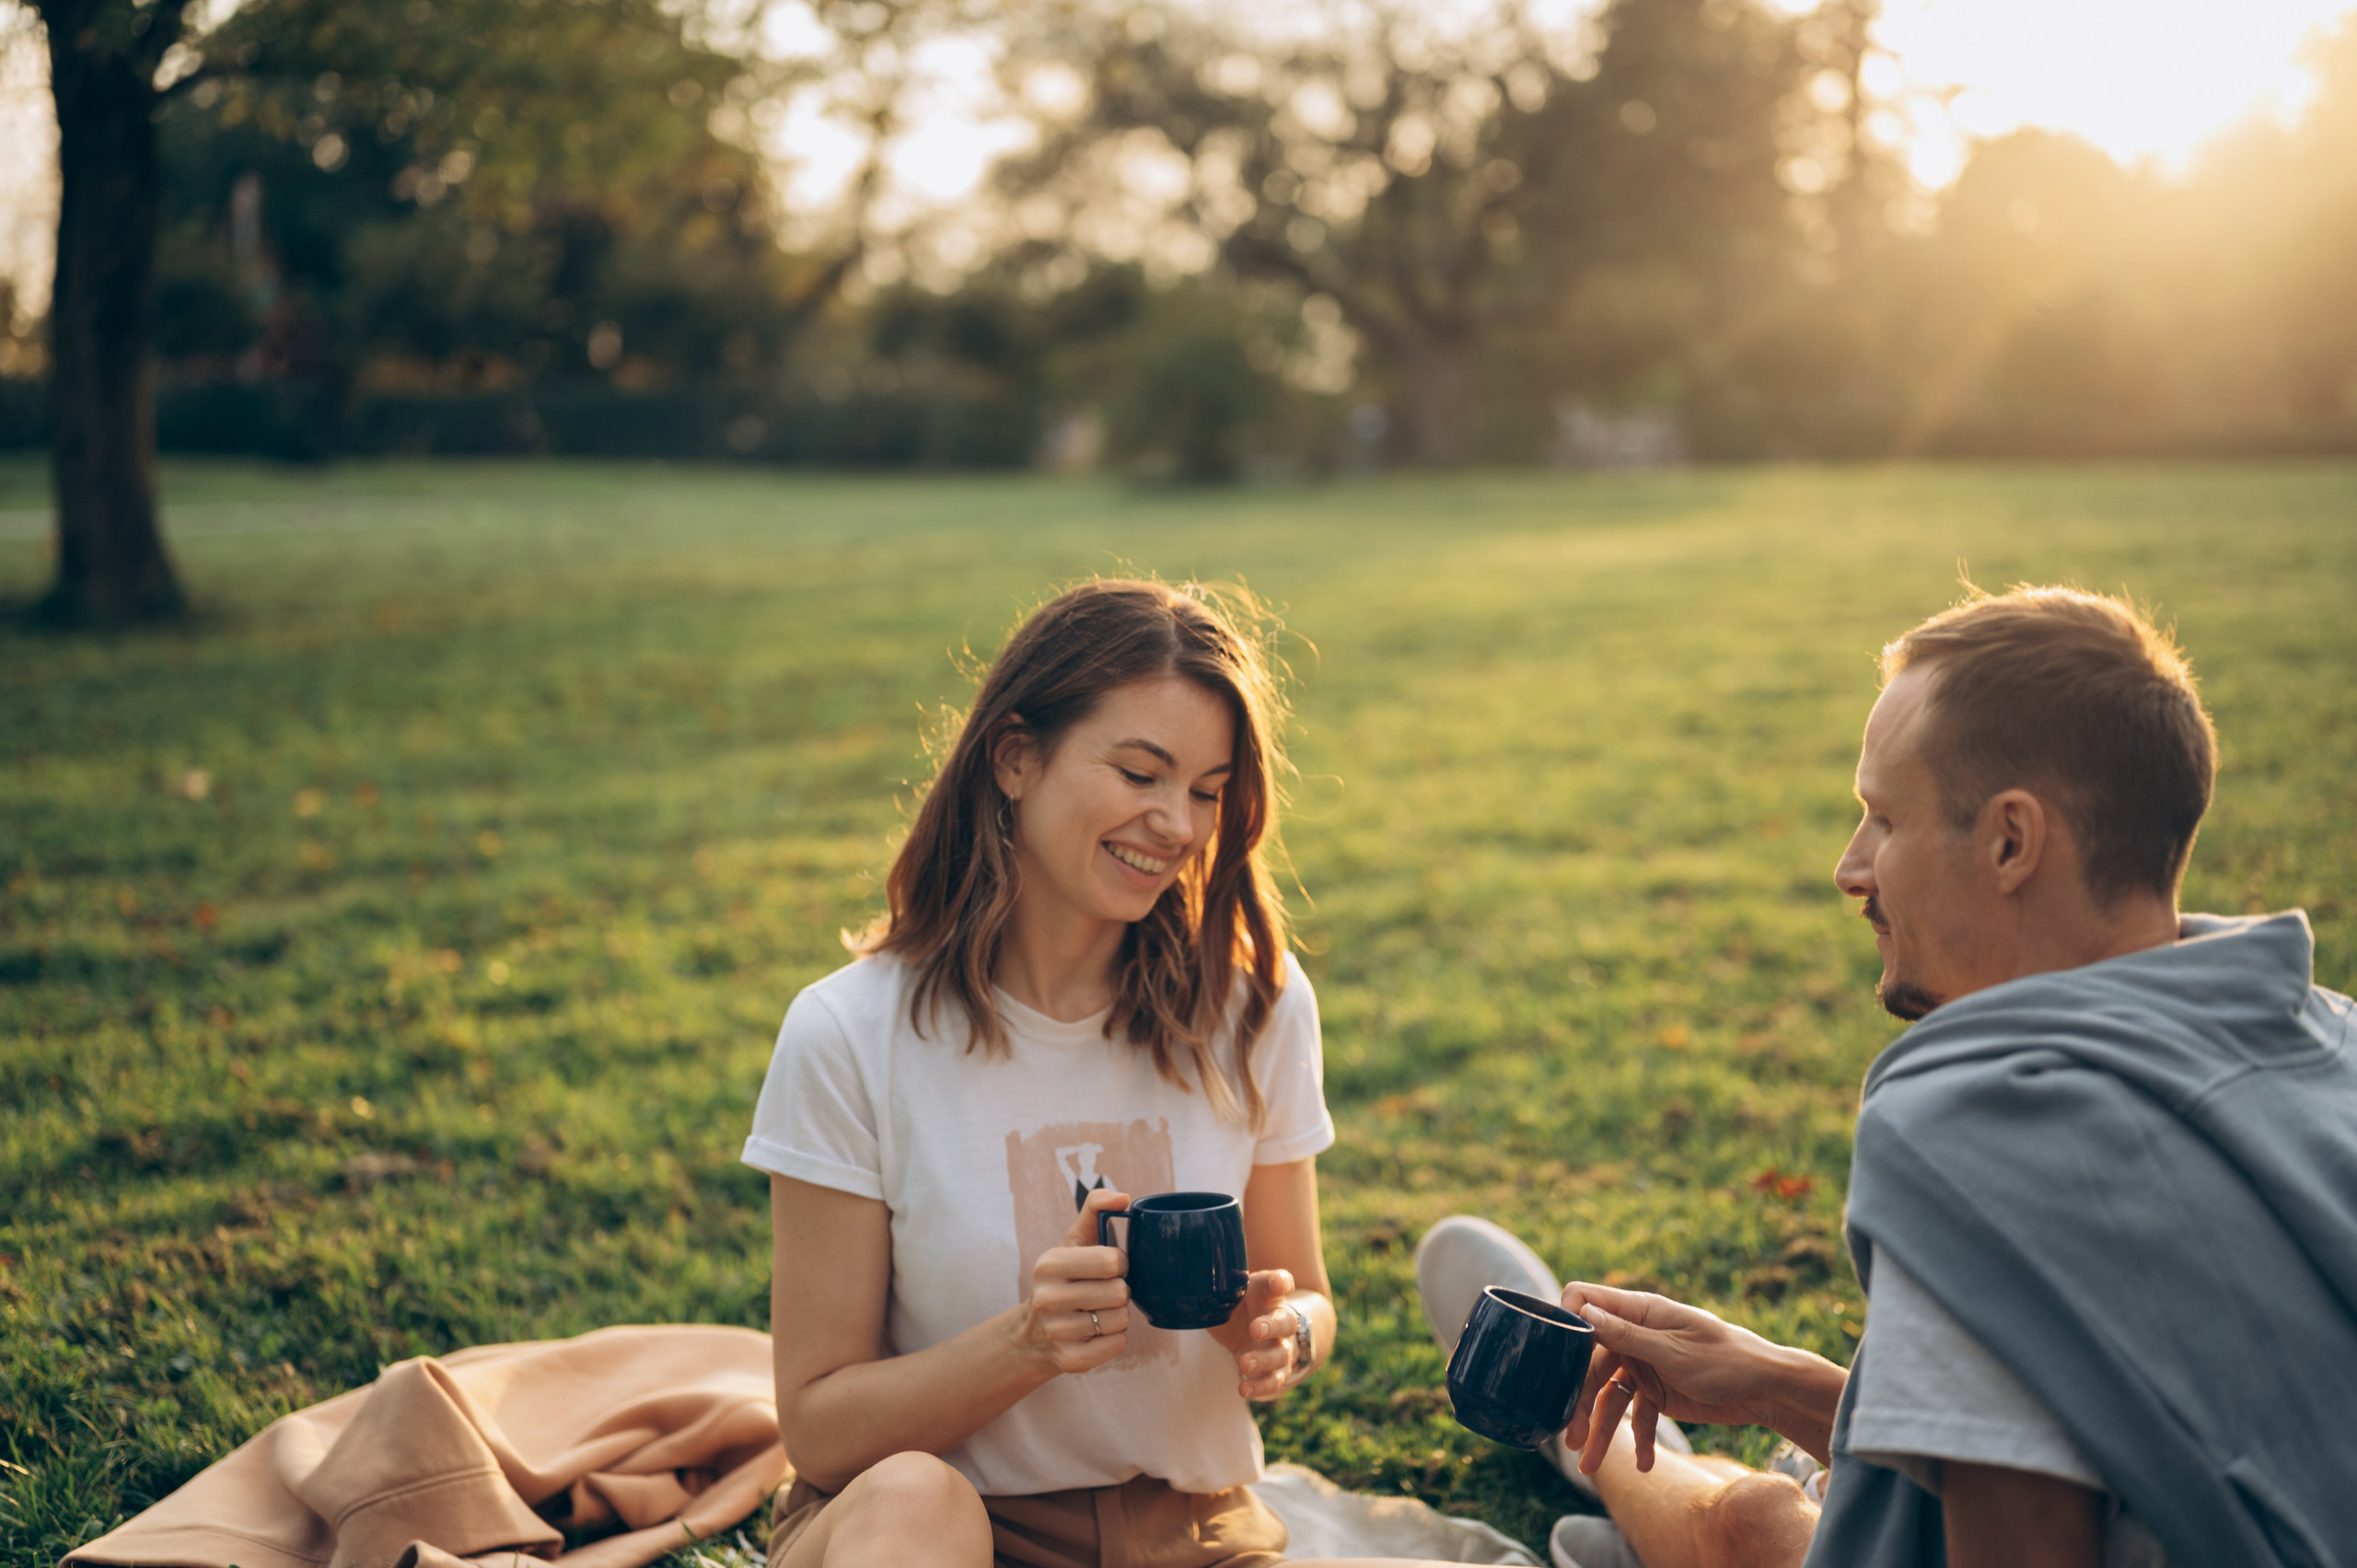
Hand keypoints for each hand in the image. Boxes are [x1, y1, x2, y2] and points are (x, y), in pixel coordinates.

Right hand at [1016, 1188, 1132, 1376]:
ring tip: (1096, 1312)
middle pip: (1120, 1293)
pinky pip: (1118, 1344)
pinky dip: (1114, 1338)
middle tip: (1101, 1293)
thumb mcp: (1072, 1242)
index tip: (1106, 1268)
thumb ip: (1095, 1209)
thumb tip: (1124, 1198)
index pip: (1112, 1261)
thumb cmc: (1064, 1279)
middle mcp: (1048, 1298)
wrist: (1033, 1334)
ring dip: (1117, 1316)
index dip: (1119, 1264)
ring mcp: (1057, 1332)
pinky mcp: (1070, 1360)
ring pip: (1121, 1320)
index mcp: (1049, 1263)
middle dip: (1119, 1291)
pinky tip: (1094, 1333)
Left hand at [1222, 1270, 1306, 1399]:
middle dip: (1272, 1326)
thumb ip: (1223, 1282)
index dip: (1282, 1283)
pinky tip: (1243, 1389)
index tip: (1278, 1285)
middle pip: (1287, 1322)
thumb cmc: (1240, 1302)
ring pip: (1280, 1355)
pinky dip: (1260, 1387)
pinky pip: (1273, 1381)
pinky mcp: (1273, 1371)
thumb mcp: (1233, 1288)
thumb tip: (1196, 1274)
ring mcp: (1279, 1347)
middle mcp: (1280, 1319)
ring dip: (1263, 1361)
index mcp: (1270, 1294)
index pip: (1281, 1283)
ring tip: (1243, 1365)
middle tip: (1255, 1329)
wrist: (1251, 1325)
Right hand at [1561, 1282, 1831, 1473]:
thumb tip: (1584, 1313)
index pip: (1586, 1301)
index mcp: (1640, 1312)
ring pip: (1610, 1397)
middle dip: (1579, 1401)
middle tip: (1570, 1437)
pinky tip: (1646, 1464)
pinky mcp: (1658, 1391)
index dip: (1566, 1322)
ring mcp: (1645, 1364)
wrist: (1768, 1390)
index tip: (1552, 1355)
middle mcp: (1636, 1335)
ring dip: (1602, 1431)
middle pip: (1591, 1363)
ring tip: (1591, 1468)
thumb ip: (1627, 1335)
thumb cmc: (1726, 1359)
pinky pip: (1637, 1415)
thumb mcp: (1673, 1351)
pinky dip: (1640, 1439)